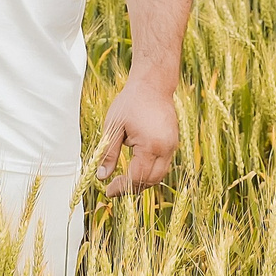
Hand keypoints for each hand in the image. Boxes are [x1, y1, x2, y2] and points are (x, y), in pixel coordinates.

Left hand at [95, 76, 179, 196]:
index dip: (122, 187)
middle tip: (114, 189)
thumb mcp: (113, 127)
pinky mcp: (173, 142)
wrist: (153, 84)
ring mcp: (173, 146)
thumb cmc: (131, 103)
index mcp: (151, 146)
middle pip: (151, 181)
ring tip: (123, 181)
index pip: (137, 178)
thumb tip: (101, 177)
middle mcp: (166, 149)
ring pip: (159, 175)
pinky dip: (150, 171)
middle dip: (132, 188)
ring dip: (142, 181)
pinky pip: (163, 164)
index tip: (108, 191)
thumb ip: (107, 153)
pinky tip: (135, 168)